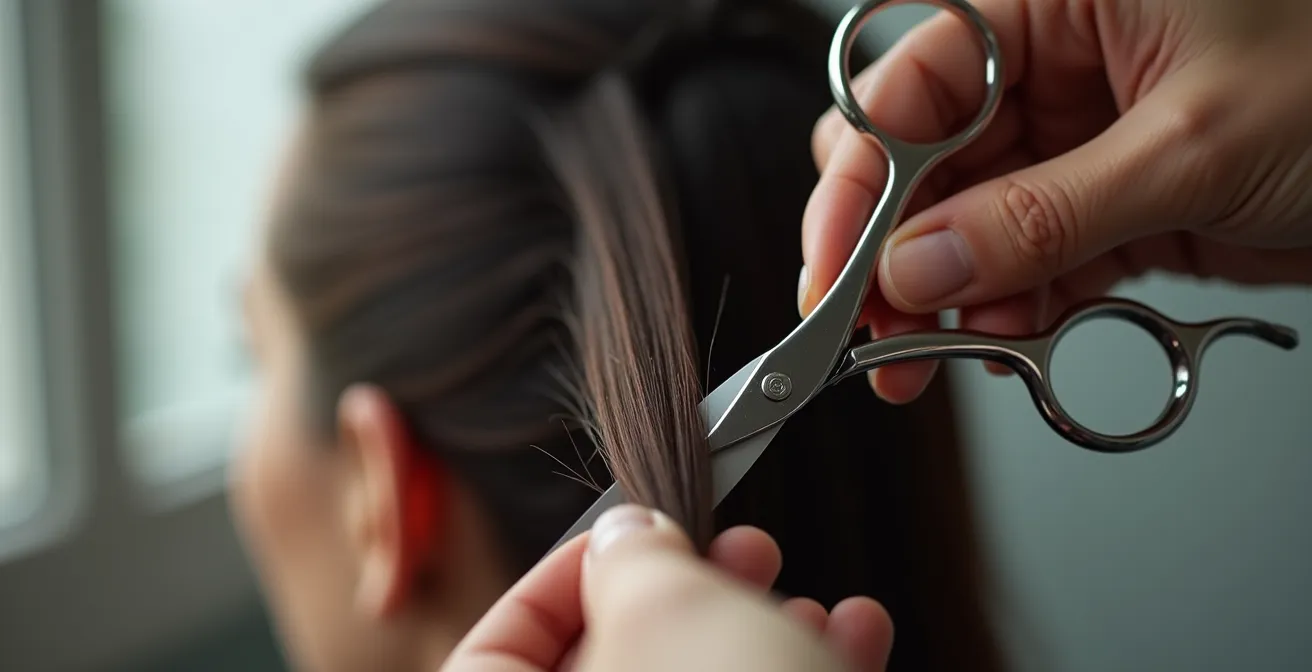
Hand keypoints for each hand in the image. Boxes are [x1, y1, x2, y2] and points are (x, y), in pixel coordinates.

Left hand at [442, 505, 891, 670]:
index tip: (629, 541)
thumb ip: (631, 562)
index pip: (492, 661)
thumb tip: (627, 541)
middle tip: (735, 552)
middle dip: (682, 602)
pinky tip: (854, 635)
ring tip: (803, 595)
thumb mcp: (671, 614)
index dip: (555, 584)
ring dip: (756, 641)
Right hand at [802, 0, 1311, 403]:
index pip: (912, 84)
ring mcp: (1074, 137)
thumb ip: (1042, 216)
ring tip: (934, 356)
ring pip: (959, 222)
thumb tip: (918, 266)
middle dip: (886, 249)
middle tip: (870, 327)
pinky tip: (995, 340)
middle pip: (919, 159)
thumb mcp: (1195, 145)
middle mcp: (1052, 59)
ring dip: (938, 296)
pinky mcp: (1104, 204)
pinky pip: (1019, 261)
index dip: (857, 181)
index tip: (833, 270)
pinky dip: (999, 309)